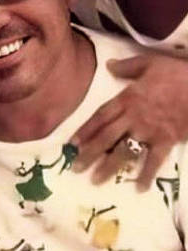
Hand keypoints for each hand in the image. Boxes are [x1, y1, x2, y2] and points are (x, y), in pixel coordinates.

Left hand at [71, 54, 187, 188]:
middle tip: (75, 167)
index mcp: (127, 98)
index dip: (85, 130)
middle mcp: (133, 117)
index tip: (72, 144)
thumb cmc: (179, 72)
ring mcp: (149, 130)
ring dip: (109, 167)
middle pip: (106, 137)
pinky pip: (154, 160)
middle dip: (89, 153)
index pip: (100, 117)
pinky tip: (138, 188)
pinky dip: (146, 174)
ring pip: (124, 150)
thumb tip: (108, 65)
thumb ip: (127, 66)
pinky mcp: (167, 140)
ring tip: (96, 180)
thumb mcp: (150, 62)